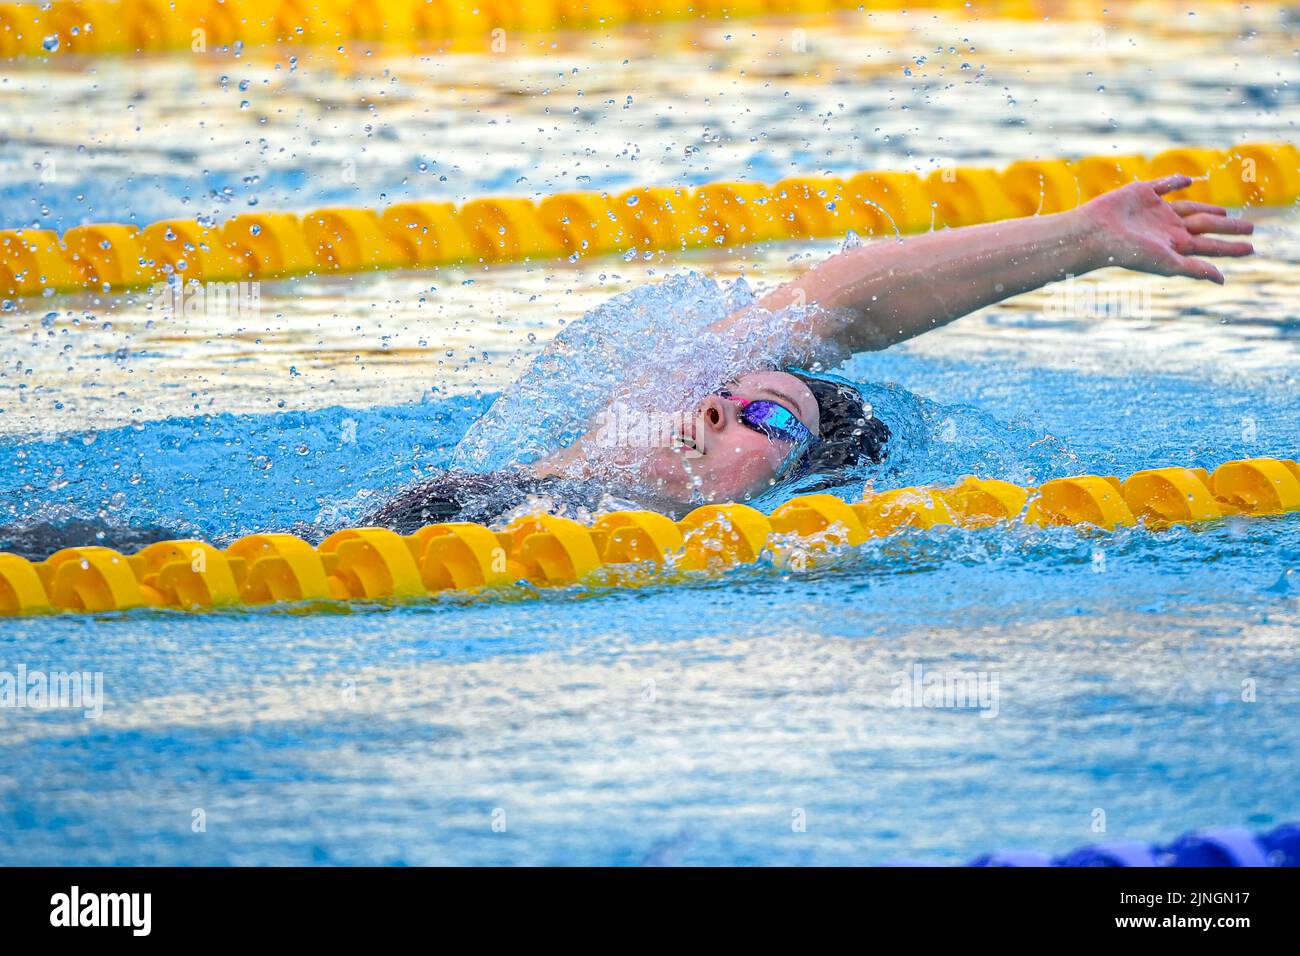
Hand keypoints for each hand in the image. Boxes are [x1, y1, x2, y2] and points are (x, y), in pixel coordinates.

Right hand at [1079, 174, 1253, 283]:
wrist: (1094, 233)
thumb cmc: (1127, 252)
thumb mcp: (1165, 262)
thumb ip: (1194, 269)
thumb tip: (1222, 280)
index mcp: (1175, 245)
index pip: (1210, 246)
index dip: (1231, 247)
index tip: (1252, 248)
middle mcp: (1168, 228)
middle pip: (1206, 226)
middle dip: (1228, 227)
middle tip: (1250, 228)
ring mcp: (1157, 210)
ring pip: (1190, 207)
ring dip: (1208, 208)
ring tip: (1224, 210)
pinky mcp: (1143, 193)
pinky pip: (1164, 185)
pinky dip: (1175, 182)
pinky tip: (1188, 181)